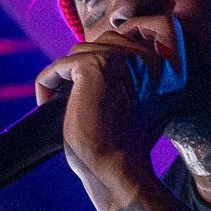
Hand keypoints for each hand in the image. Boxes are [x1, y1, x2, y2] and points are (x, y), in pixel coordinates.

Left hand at [35, 22, 184, 203]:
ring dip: (65, 76)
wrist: (119, 169)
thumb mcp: (138, 107)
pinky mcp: (93, 66)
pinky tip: (47, 105)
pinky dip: (47, 85)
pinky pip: (58, 66)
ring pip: (79, 51)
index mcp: (163, 66)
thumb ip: (129, 80)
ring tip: (62, 103)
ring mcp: (120, 58)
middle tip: (73, 97)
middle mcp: (146, 57)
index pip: (124, 43)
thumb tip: (96, 63)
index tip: (89, 93)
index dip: (101, 63)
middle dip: (83, 65)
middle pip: (102, 41)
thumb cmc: (126, 151)